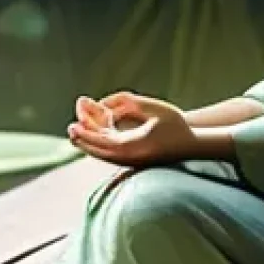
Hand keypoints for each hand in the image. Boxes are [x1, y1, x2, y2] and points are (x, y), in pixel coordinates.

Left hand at [67, 91, 196, 167]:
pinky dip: (101, 142)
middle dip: (83, 138)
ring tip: (79, 128)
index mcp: (132, 147)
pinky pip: (111, 153)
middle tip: (70, 128)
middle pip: (98, 151)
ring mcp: (131, 162)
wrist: (192, 146)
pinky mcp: (134, 161)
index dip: (85, 134)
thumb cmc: (175, 125)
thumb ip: (127, 102)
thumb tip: (104, 104)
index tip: (72, 127)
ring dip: (91, 140)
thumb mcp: (153, 107)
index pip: (101, 142)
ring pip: (103, 153)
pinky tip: (99, 131)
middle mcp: (129, 158)